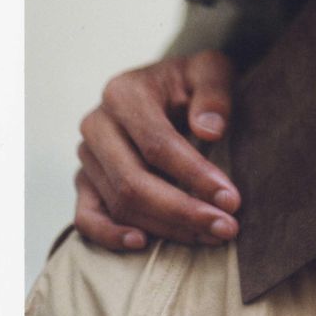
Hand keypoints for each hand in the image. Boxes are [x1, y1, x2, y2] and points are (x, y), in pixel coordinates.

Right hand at [75, 50, 240, 249]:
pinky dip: (110, 235)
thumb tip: (210, 130)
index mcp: (124, 94)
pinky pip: (87, 217)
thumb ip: (214, 94)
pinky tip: (143, 244)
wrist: (169, 85)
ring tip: (210, 235)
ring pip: (119, 204)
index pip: (158, 145)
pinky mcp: (85, 180)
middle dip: (183, 211)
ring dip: (165, 227)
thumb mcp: (211, 71)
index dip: (194, 175)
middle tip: (226, 227)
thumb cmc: (193, 81)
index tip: (230, 199)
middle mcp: (97, 125)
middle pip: (134, 182)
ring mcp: (87, 155)